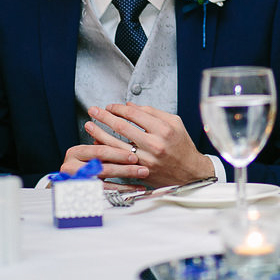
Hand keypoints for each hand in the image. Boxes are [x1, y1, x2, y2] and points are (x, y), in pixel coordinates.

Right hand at [58, 142, 147, 187]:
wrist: (69, 187)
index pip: (99, 151)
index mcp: (75, 153)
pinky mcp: (83, 194)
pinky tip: (135, 187)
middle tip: (141, 166)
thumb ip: (103, 147)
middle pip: (103, 167)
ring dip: (127, 176)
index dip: (118, 153)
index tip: (134, 155)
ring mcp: (76, 182)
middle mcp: (72, 167)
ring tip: (141, 174)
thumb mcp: (90, 154)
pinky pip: (106, 192)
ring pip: (106, 180)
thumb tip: (127, 135)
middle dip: (125, 167)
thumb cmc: (83, 166)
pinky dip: (124, 189)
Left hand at [86, 103, 213, 187]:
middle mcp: (154, 145)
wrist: (190, 173)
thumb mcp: (174, 123)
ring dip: (99, 133)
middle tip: (93, 110)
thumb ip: (152, 112)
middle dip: (104, 117)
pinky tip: (97, 143)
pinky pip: (118, 159)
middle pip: (122, 127)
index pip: (135, 114)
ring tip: (89, 125)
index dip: (119, 108)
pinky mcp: (140, 171)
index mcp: (164, 130)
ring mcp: (146, 160)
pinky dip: (106, 150)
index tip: (110, 106)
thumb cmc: (182, 146)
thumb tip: (130, 106)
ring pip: (116, 144)